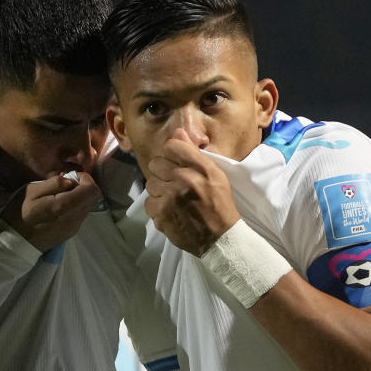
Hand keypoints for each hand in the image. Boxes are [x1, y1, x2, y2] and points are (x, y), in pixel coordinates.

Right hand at [1, 173, 100, 251]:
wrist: (14, 243)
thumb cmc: (19, 213)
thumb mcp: (31, 191)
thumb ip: (54, 183)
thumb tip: (71, 180)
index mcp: (64, 206)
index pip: (92, 190)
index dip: (86, 179)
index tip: (72, 176)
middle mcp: (74, 218)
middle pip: (92, 198)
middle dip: (82, 187)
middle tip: (65, 185)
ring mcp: (74, 228)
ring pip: (87, 207)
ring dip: (78, 198)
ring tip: (60, 196)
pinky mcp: (71, 233)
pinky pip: (80, 215)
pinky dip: (75, 207)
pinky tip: (59, 208)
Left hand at [144, 129, 240, 256]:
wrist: (221, 238)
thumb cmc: (219, 204)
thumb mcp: (214, 174)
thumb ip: (193, 153)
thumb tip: (177, 132)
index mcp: (201, 167)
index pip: (172, 146)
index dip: (171, 154)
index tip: (176, 165)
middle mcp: (185, 178)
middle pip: (156, 164)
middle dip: (163, 174)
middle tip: (174, 185)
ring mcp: (171, 197)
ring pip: (150, 184)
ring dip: (159, 192)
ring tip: (173, 200)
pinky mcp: (162, 213)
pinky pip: (149, 203)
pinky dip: (157, 208)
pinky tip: (170, 212)